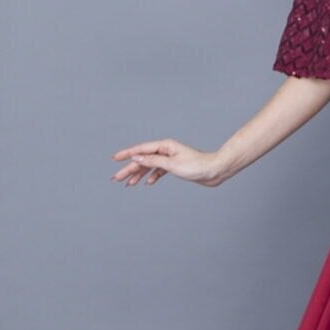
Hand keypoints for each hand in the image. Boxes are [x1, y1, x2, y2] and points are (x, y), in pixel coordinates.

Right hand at [110, 139, 224, 187]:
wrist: (215, 171)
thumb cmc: (197, 166)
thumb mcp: (172, 165)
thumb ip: (153, 161)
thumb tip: (136, 158)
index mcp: (164, 146)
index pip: (140, 149)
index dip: (126, 154)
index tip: (114, 159)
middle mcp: (166, 150)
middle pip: (143, 159)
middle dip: (129, 169)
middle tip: (117, 178)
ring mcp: (170, 158)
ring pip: (150, 166)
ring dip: (139, 175)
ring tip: (128, 184)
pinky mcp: (176, 167)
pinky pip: (159, 171)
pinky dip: (153, 176)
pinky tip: (147, 183)